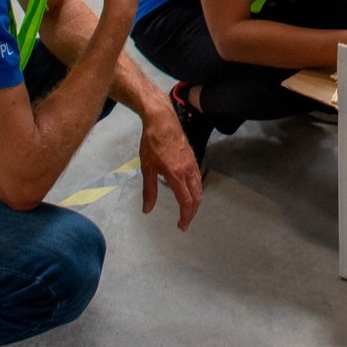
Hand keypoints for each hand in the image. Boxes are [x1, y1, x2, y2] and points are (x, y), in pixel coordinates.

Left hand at [136, 98, 202, 230]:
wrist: (162, 121)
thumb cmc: (152, 143)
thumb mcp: (147, 168)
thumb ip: (149, 190)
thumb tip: (147, 210)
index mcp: (177, 175)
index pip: (186, 201)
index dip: (186, 216)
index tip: (182, 226)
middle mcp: (188, 171)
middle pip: (196, 197)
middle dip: (192, 212)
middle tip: (184, 222)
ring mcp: (192, 163)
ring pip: (199, 188)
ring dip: (195, 202)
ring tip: (187, 210)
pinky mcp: (192, 157)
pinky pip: (198, 178)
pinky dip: (196, 190)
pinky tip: (189, 191)